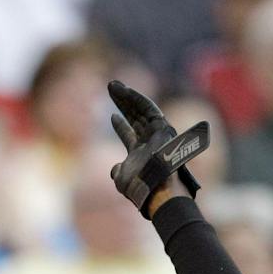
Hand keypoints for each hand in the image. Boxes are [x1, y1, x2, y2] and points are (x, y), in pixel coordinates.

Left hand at [107, 80, 208, 217]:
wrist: (153, 188)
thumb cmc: (139, 187)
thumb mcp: (122, 179)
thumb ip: (118, 171)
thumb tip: (114, 169)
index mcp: (140, 152)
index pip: (129, 134)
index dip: (120, 125)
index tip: (111, 115)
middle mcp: (150, 140)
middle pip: (134, 117)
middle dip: (122, 103)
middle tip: (110, 89)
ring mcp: (157, 132)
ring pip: (140, 109)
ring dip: (126, 96)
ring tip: (112, 85)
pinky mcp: (162, 126)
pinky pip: (148, 108)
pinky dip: (136, 98)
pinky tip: (124, 90)